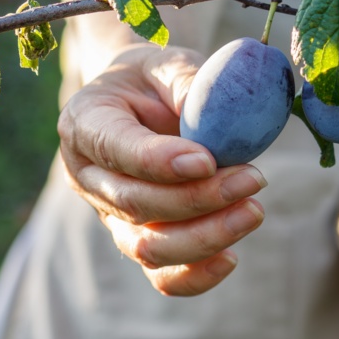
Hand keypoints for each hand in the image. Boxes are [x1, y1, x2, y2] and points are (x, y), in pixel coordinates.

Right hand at [57, 45, 266, 296]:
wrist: (145, 99)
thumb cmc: (158, 78)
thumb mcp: (170, 63)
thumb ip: (189, 83)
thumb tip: (222, 119)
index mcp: (85, 123)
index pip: (114, 149)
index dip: (159, 161)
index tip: (207, 160)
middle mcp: (88, 176)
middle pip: (135, 203)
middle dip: (198, 198)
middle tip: (253, 179)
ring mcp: (110, 214)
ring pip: (147, 246)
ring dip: (205, 236)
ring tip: (254, 210)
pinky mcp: (139, 238)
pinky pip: (161, 275)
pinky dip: (195, 276)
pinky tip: (232, 258)